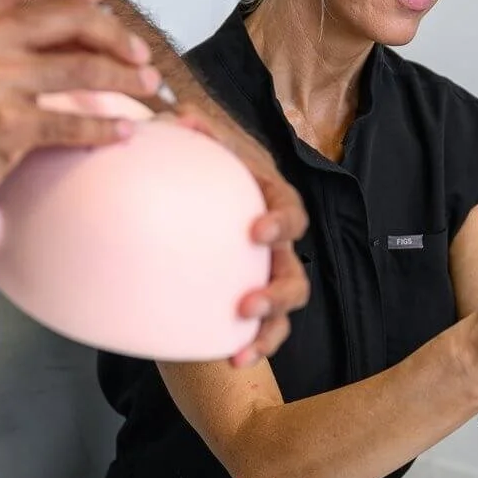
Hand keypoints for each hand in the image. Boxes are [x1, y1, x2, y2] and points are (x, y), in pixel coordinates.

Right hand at [0, 0, 162, 219]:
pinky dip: (106, 128)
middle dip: (118, 36)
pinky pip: (71, 122)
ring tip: (148, 88)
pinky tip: (124, 131)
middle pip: (71, 17)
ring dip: (125, 79)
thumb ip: (17, 34)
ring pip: (81, 69)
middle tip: (142, 55)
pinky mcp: (5, 126)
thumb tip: (87, 31)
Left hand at [173, 104, 309, 365]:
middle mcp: (276, 245)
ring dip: (270, 328)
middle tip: (248, 303)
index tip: (257, 231)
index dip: (280, 222)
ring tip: (245, 347)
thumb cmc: (204, 174)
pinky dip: (255, 347)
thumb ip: (194, 134)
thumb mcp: (202, 152)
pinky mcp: (251, 303)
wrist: (188, 211)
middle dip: (279, 290)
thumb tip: (181, 116)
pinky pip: (263, 331)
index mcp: (270, 203)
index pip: (288, 210)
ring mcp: (266, 276)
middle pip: (296, 271)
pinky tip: (233, 360)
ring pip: (286, 308)